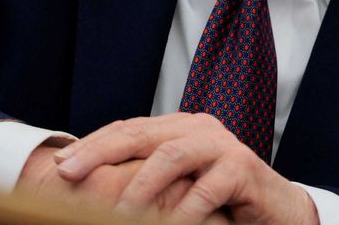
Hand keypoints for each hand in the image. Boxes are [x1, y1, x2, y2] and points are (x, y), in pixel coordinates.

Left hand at [18, 142, 229, 222]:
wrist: (278, 211)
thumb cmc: (223, 201)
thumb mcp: (179, 186)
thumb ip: (147, 177)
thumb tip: (93, 184)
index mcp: (179, 127)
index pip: (127, 129)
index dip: (92, 144)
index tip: (60, 163)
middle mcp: (198, 128)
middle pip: (140, 133)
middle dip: (99, 153)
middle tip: (68, 173)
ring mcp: (222, 145)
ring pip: (170, 155)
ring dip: (138, 186)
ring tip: (115, 211)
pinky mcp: (242, 167)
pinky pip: (205, 189)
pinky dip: (182, 212)